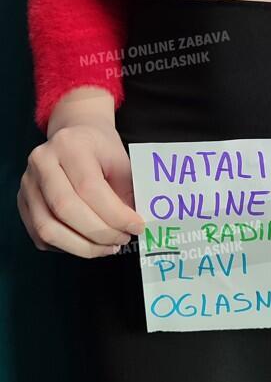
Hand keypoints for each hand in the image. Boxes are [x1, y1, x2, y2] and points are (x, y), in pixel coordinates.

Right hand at [18, 119, 145, 257]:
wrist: (74, 135)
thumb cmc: (100, 150)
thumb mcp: (121, 161)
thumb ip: (127, 192)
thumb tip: (134, 228)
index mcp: (68, 145)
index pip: (89, 188)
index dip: (115, 215)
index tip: (136, 227)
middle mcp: (41, 162)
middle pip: (65, 209)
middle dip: (99, 233)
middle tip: (122, 239)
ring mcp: (27, 184)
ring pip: (48, 229)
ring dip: (83, 246)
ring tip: (108, 246)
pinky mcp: (22, 204)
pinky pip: (41, 237)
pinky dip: (68, 247)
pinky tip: (89, 243)